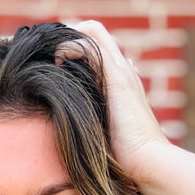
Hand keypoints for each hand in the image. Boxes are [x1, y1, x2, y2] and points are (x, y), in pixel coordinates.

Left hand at [56, 20, 169, 185]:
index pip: (97, 50)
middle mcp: (122, 70)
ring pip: (92, 32)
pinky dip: (69, 46)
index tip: (52, 66)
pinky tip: (56, 63)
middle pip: (94, 34)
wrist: (147, 162)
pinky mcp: (117, 76)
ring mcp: (121, 70)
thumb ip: (86, 126)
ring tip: (49, 58)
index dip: (72, 49)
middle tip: (47, 57)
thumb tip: (63, 131)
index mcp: (120, 83)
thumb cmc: (124, 159)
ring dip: (66, 39)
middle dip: (67, 38)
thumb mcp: (99, 136)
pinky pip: (90, 44)